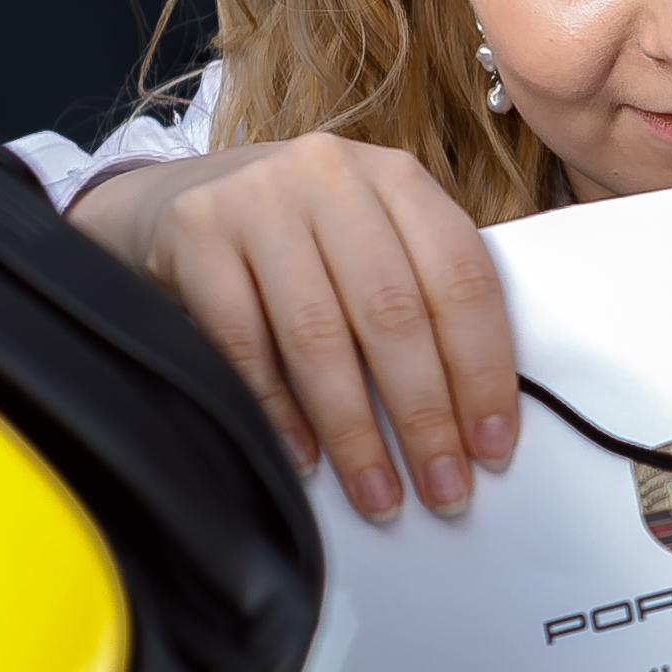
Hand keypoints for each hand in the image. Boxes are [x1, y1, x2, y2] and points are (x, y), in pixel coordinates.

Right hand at [70, 135, 518, 520]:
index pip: (462, 280)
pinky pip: (244, 342)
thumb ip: (423, 297)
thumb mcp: (372, 240)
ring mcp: (258, 200)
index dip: (484, 372)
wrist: (178, 202)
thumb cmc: (301, 240)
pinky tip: (305, 460)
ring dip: (355, 431)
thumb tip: (475, 421)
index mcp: (397, 178)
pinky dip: (279, 411)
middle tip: (443, 490)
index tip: (492, 447)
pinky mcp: (194, 233)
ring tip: (379, 494)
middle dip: (425, 417)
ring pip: (319, 335)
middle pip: (394, 313)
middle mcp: (331, 177)